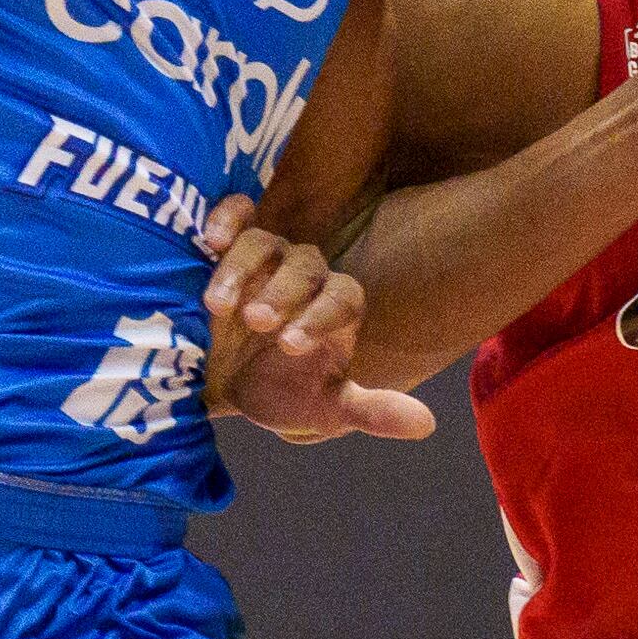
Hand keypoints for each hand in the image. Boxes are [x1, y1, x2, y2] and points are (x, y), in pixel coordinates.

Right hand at [199, 197, 435, 442]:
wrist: (215, 385)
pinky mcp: (228, 245)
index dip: (322, 317)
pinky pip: (236, 213)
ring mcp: (267, 257)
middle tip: (256, 323)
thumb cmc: (275, 392)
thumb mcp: (321, 411)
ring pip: (265, 243)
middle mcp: (306, 275)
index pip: (345, 298)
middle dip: (283, 293)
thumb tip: (427, 425)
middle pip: (307, 266)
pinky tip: (211, 241)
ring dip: (242, 269)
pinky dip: (227, 218)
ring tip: (218, 305)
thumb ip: (371, 412)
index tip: (289, 347)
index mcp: (337, 309)